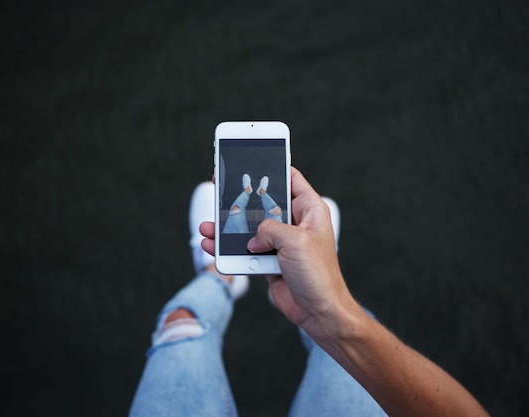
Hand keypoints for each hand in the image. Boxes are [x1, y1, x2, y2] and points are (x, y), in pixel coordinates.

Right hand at [200, 167, 356, 334]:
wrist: (319, 312)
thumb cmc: (318, 275)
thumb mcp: (294, 241)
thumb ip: (269, 228)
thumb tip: (253, 237)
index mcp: (309, 210)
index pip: (291, 178)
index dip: (272, 168)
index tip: (252, 159)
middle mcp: (295, 224)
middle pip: (264, 202)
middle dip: (242, 199)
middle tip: (220, 189)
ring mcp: (281, 243)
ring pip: (250, 228)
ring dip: (228, 228)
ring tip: (208, 226)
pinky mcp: (269, 260)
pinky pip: (245, 249)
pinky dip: (229, 248)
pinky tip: (212, 246)